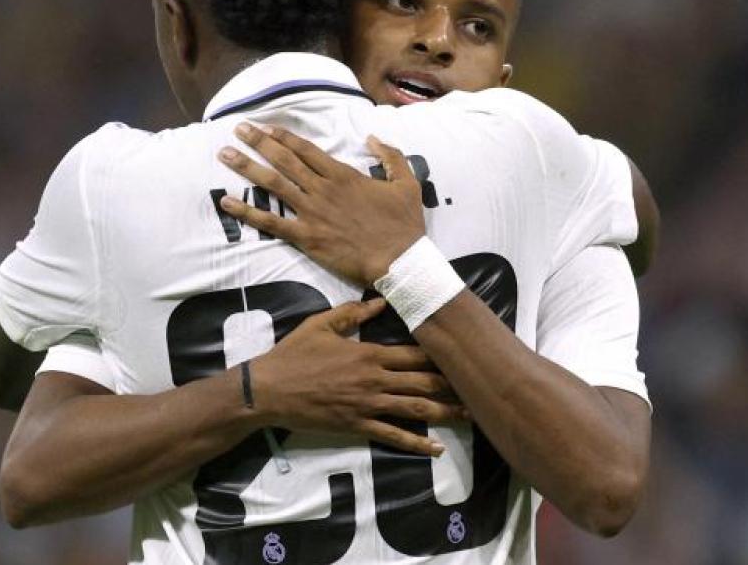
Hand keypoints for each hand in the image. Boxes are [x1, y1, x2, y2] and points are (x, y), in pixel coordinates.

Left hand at [218, 124, 425, 285]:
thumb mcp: (407, 183)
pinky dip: (248, 213)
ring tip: (224, 154)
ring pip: (273, 185)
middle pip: (284, 160)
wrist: (399, 260)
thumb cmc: (403, 224)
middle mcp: (322, 189)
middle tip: (237, 129)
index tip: (266, 127)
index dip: (284, 136)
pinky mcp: (306, 237)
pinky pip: (271, 223)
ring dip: (247, 167)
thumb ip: (391, 156)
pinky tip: (227, 202)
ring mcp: (311, 213)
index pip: (306, 150)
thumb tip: (371, 137)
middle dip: (258, 142)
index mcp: (343, 175)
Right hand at [252, 297, 463, 455]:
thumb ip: (352, 312)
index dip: (441, 356)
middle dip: (453, 385)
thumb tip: (380, 300)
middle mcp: (375, 380)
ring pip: (415, 410)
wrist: (268, 389)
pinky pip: (392, 436)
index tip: (463, 355)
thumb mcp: (321, 324)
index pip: (414, 354)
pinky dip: (416, 443)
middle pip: (423, 382)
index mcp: (369, 353)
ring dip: (445, 413)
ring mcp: (367, 405)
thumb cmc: (293, 354)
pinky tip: (436, 448)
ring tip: (469, 416)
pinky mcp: (357, 426)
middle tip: (478, 388)